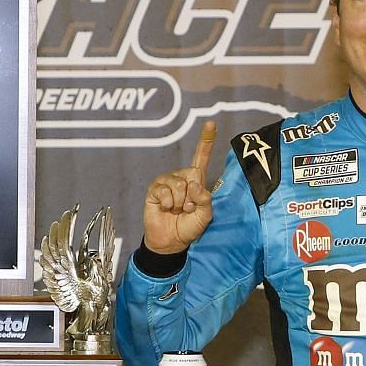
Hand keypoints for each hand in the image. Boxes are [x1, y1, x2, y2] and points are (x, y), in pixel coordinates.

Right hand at [143, 121, 217, 255]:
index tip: (211, 124)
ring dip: (180, 202)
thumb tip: (193, 184)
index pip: (201, 158)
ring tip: (177, 211)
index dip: (206, 141)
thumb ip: (205, 199)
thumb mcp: (205, 215)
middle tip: (187, 209)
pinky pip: (165, 191)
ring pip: (179, 184)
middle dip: (192, 196)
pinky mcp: (155, 189)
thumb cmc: (189, 227)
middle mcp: (181, 177)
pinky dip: (169, 204)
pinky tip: (166, 209)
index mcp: (195, 180)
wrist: (171, 241)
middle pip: (192, 174)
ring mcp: (166, 182)